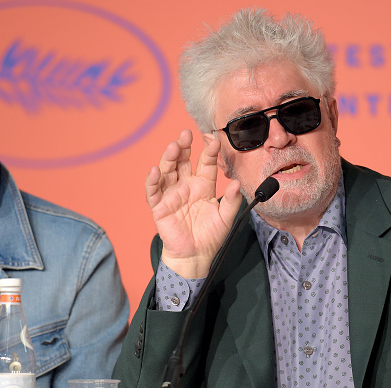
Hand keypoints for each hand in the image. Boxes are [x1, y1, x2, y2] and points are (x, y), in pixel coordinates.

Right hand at [145, 129, 241, 278]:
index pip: (205, 163)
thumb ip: (232, 201)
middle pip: (182, 161)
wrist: (196, 256)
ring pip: (167, 171)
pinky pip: (153, 191)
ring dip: (168, 158)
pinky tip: (155, 171)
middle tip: (186, 134)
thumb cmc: (211, 236)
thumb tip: (238, 183)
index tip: (213, 139)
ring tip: (173, 147)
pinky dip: (152, 181)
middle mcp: (186, 185)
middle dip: (184, 146)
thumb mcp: (226, 218)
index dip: (208, 151)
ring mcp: (171, 194)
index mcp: (203, 185)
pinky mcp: (159, 206)